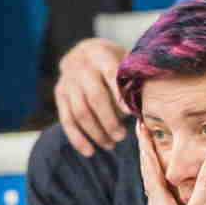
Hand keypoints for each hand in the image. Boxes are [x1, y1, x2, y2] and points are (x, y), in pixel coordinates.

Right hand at [56, 38, 128, 157]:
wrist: (85, 52)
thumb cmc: (115, 60)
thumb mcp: (125, 60)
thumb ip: (134, 78)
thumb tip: (146, 105)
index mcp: (101, 54)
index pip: (110, 75)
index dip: (120, 95)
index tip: (131, 114)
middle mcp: (81, 67)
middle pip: (94, 98)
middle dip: (109, 121)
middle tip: (122, 136)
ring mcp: (67, 82)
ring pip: (80, 112)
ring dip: (96, 132)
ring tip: (111, 145)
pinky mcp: (60, 95)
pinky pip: (67, 120)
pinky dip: (78, 138)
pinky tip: (90, 152)